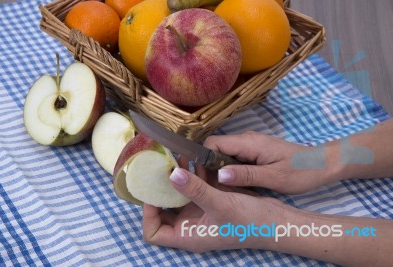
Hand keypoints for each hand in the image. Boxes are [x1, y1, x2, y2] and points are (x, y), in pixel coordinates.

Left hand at [143, 165, 286, 252]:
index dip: (148, 213)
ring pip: (180, 194)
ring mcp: (201, 211)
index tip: (152, 191)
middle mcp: (191, 225)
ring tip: (178, 156)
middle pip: (164, 209)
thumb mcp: (220, 204)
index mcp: (188, 235)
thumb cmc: (249, 222)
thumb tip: (171, 174)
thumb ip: (195, 189)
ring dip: (178, 177)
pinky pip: (196, 186)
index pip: (154, 232)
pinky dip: (194, 173)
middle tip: (161, 167)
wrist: (276, 221)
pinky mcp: (212, 200)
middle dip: (162, 188)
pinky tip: (195, 158)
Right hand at [205, 132, 338, 193]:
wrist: (323, 164)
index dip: (203, 161)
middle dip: (209, 168)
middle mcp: (247, 139)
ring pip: (224, 154)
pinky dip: (230, 171)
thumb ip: (246, 175)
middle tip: (212, 190)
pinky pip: (234, 158)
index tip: (203, 181)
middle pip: (216, 149)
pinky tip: (235, 187)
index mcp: (249, 143)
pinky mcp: (255, 151)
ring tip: (222, 191)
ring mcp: (251, 145)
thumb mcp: (274, 178)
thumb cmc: (301, 171)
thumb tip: (218, 175)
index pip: (213, 143)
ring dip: (220, 171)